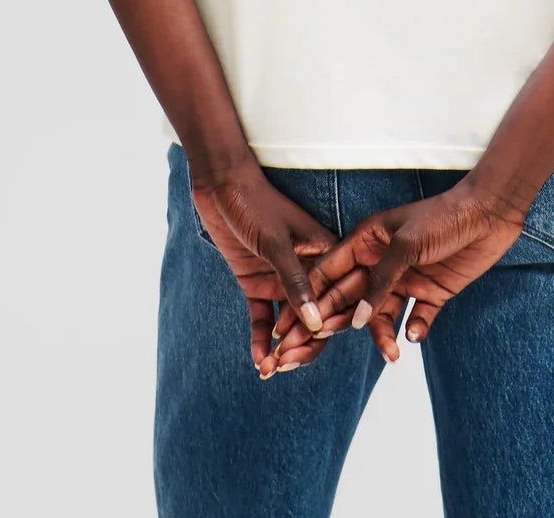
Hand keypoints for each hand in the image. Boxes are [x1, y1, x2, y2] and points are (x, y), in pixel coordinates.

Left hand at [189, 165, 338, 372]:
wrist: (219, 184)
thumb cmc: (254, 202)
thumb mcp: (276, 241)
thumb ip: (295, 283)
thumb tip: (314, 324)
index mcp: (323, 255)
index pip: (334, 299)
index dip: (326, 328)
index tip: (308, 349)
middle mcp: (306, 271)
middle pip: (313, 318)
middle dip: (301, 346)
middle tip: (283, 366)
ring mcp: (280, 278)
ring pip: (288, 323)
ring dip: (280, 348)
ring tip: (268, 369)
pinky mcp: (256, 281)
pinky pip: (262, 316)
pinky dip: (259, 338)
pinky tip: (257, 361)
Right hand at [259, 178, 528, 374]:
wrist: (490, 213)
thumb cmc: (443, 217)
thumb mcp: (406, 244)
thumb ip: (381, 281)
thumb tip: (356, 319)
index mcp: (368, 242)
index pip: (331, 272)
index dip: (311, 297)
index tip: (292, 326)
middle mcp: (382, 263)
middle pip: (350, 299)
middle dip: (334, 323)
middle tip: (313, 351)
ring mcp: (406, 279)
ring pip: (382, 315)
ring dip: (382, 335)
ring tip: (391, 352)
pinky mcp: (432, 292)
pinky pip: (415, 318)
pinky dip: (414, 329)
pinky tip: (415, 333)